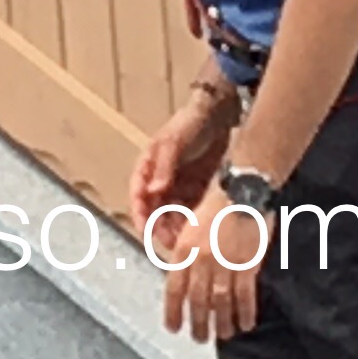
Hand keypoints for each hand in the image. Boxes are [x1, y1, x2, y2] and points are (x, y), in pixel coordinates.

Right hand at [130, 90, 235, 236]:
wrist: (219, 115)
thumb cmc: (189, 124)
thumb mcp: (174, 142)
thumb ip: (164, 167)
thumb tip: (153, 191)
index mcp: (147, 168)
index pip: (138, 195)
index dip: (140, 215)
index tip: (145, 232)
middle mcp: (159, 181)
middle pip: (155, 210)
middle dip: (160, 228)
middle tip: (170, 244)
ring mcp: (178, 187)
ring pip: (172, 215)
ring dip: (176, 229)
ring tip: (186, 242)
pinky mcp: (196, 191)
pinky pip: (190, 212)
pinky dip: (192, 223)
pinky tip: (199, 233)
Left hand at [161, 183, 268, 342]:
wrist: (243, 190)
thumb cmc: (217, 204)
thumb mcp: (192, 226)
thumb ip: (187, 254)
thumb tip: (184, 280)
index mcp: (184, 249)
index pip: (174, 289)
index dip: (173, 312)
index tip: (173, 328)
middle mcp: (202, 259)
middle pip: (197, 301)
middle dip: (198, 324)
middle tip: (200, 338)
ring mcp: (225, 263)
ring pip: (220, 303)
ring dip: (222, 323)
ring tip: (223, 335)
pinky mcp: (247, 264)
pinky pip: (245, 296)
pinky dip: (245, 313)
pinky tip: (245, 324)